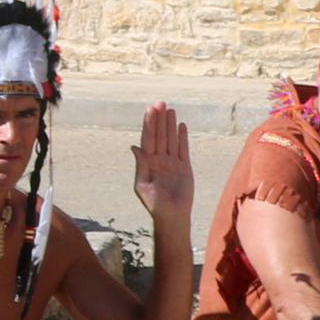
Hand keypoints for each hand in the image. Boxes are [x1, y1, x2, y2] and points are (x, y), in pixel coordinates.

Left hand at [131, 102, 194, 222]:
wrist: (173, 216)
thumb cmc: (155, 204)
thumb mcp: (143, 185)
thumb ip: (141, 165)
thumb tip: (134, 147)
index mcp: (148, 163)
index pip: (149, 139)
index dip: (150, 124)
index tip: (151, 110)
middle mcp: (159, 160)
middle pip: (160, 135)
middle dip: (159, 120)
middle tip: (161, 103)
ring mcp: (172, 163)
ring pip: (171, 139)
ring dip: (170, 125)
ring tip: (170, 110)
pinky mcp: (184, 167)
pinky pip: (183, 149)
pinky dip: (182, 137)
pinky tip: (181, 126)